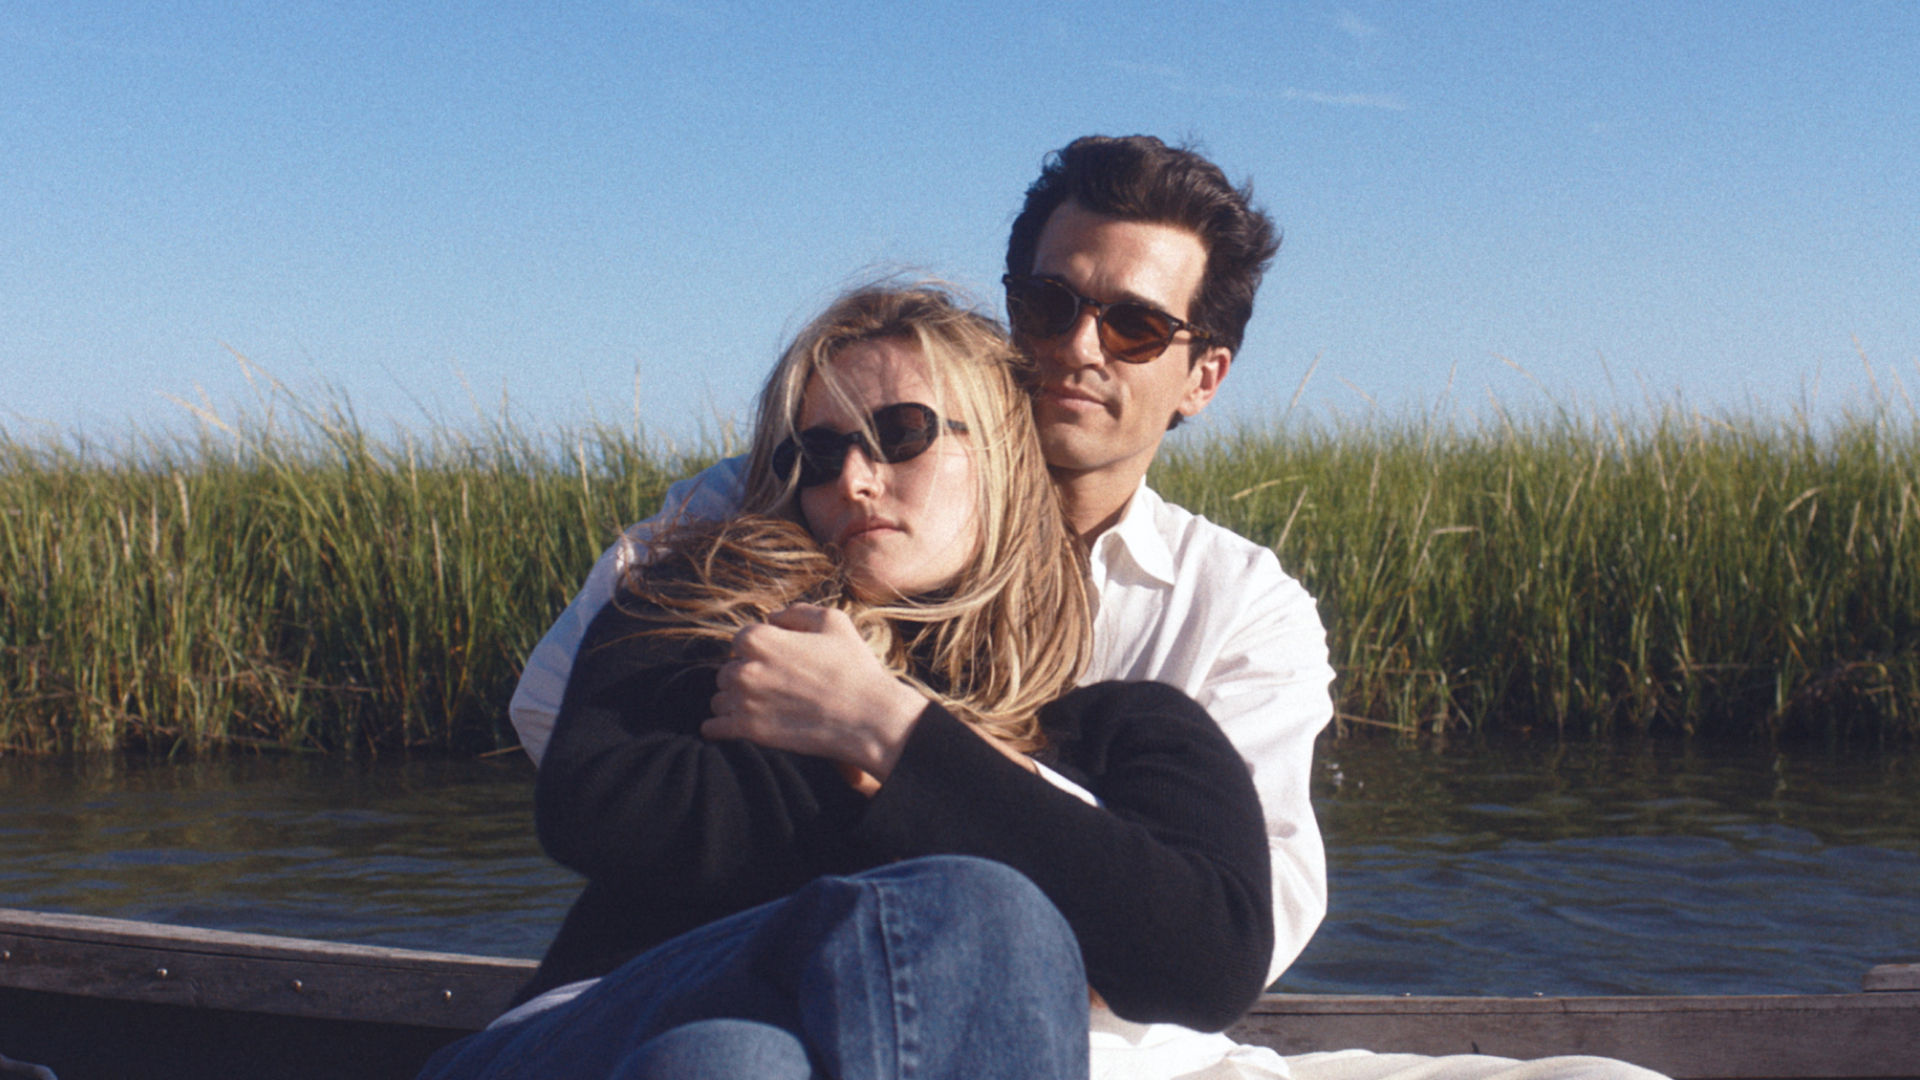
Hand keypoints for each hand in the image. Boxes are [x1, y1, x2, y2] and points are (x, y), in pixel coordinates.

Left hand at [706, 605, 926, 780]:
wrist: (869, 718)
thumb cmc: (854, 667)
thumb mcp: (834, 621)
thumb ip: (796, 612)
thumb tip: (771, 617)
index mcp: (759, 638)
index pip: (741, 641)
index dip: (760, 651)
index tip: (778, 662)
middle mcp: (745, 668)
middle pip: (728, 671)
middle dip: (747, 676)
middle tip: (774, 687)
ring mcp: (744, 701)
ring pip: (721, 698)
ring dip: (735, 701)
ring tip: (763, 707)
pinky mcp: (747, 731)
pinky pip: (714, 728)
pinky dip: (718, 727)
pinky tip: (730, 727)